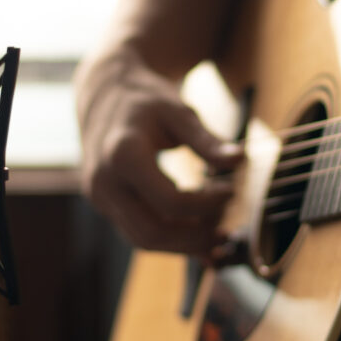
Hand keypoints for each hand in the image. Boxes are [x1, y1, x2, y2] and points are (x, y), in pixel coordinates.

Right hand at [76, 51, 242, 256]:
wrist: (104, 95)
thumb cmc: (144, 102)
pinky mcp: (105, 205)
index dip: (208, 204)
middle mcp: (104, 182)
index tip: (231, 191)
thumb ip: (207, 141)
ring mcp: (100, 197)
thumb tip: (239, 161)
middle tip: (226, 231)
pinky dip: (169, 239)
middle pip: (152, 232)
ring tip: (216, 234)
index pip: (170, 201)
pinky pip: (137, 232)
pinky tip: (197, 235)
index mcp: (123, 154)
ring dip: (182, 244)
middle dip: (194, 238)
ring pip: (143, 240)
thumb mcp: (178, 113)